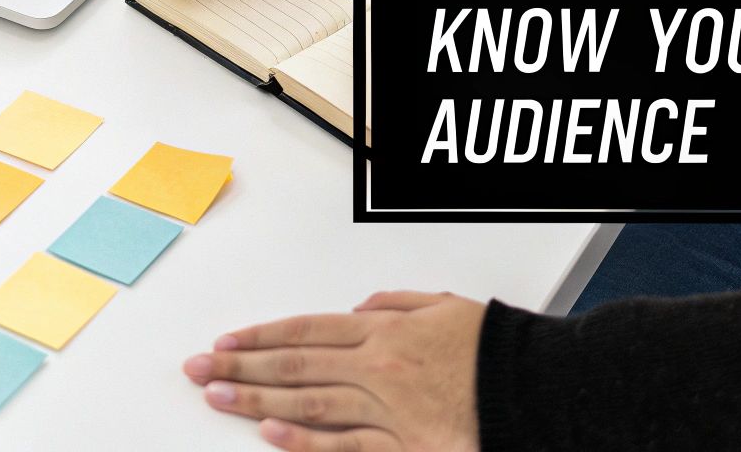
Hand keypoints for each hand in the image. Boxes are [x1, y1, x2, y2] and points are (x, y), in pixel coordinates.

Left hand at [182, 291, 485, 451]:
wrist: (541, 389)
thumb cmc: (497, 348)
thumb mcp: (445, 306)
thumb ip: (396, 303)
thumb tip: (355, 308)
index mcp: (385, 329)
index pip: (306, 329)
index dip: (260, 335)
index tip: (225, 342)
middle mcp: (378, 365)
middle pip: (295, 363)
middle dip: (241, 366)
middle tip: (199, 370)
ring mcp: (388, 407)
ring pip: (309, 401)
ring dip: (257, 399)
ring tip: (218, 397)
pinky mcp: (405, 445)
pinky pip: (347, 444)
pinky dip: (306, 440)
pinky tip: (271, 433)